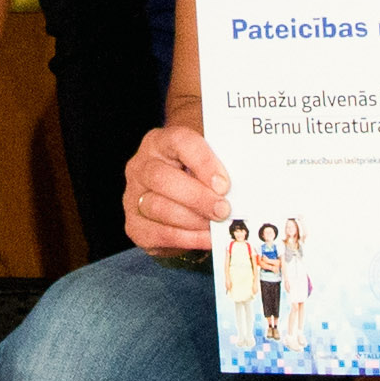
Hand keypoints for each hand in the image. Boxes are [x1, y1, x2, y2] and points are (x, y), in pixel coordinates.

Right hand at [117, 119, 232, 258]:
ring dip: (192, 220)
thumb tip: (246, 187)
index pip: (179, 142)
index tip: (224, 184)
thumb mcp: (205, 164)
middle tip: (223, 210)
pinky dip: (186, 239)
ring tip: (216, 226)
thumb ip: (219, 171)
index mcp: (161, 142)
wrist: (175, 197)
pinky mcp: (134, 224)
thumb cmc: (196, 177)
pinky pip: (157, 233)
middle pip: (162, 178)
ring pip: (158, 207)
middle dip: (197, 197)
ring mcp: (133, 196)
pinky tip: (206, 239)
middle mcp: (141, 166)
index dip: (202, 162)